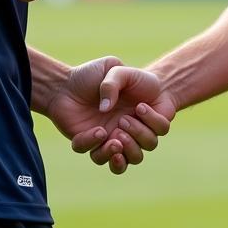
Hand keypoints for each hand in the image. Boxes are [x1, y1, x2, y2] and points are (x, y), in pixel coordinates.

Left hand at [43, 56, 172, 174]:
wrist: (66, 84)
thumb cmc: (94, 74)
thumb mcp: (111, 68)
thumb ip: (115, 82)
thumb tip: (107, 110)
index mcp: (141, 110)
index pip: (161, 127)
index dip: (155, 121)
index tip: (138, 106)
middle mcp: (131, 126)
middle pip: (149, 144)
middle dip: (139, 135)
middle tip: (123, 120)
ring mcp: (114, 137)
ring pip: (131, 159)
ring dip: (128, 151)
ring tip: (115, 140)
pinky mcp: (94, 145)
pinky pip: (101, 158)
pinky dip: (102, 151)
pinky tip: (98, 134)